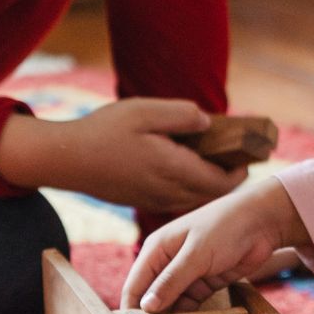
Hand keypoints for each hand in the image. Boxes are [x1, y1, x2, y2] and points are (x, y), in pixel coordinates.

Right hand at [0, 99, 245, 212]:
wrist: (65, 160)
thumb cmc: (103, 131)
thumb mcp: (145, 111)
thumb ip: (181, 115)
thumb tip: (208, 124)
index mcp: (173, 169)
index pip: (220, 182)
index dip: (239, 173)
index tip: (248, 158)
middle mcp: (167, 191)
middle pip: (211, 195)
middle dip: (228, 181)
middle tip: (237, 161)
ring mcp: (153, 200)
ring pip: (194, 201)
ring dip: (208, 187)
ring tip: (214, 164)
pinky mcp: (140, 201)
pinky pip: (176, 201)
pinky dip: (190, 190)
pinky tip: (184, 171)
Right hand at [120, 178, 309, 311]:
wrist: (261, 222)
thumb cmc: (224, 227)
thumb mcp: (196, 254)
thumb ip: (171, 281)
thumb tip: (146, 307)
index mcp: (157, 250)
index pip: (135, 285)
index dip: (132, 310)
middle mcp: (168, 262)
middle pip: (152, 297)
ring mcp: (187, 273)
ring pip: (172, 303)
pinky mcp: (205, 282)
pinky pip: (192, 304)